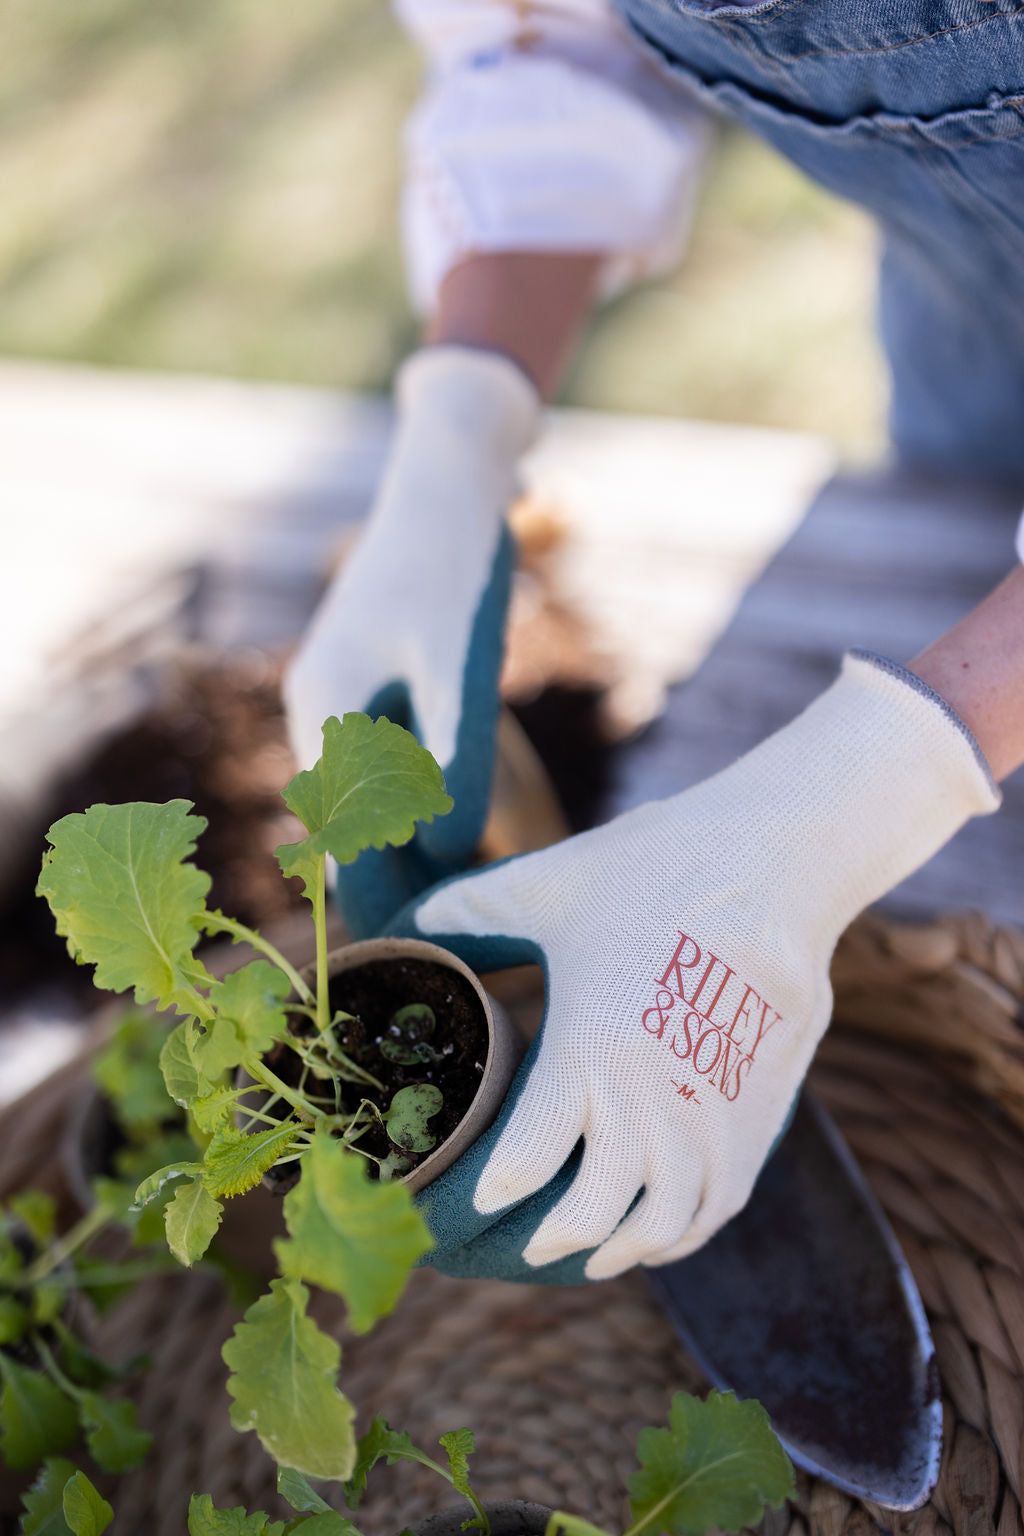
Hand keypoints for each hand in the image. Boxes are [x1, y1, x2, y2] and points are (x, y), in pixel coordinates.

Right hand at [284, 345, 539, 935]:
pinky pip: (383, 772)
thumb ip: (453, 761)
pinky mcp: (367, 687)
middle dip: (403, 892)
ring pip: (366, 807)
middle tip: (466, 956)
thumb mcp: (461, 667)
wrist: (448, 482)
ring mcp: (337, 700)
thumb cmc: (456, 569)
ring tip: (474, 907)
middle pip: (352, 835)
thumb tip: (446, 854)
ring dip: (412, 854)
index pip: (347, 847)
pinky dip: (416, 809)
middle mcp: (318, 717)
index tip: (436, 968)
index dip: (392, 910)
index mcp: (327, 716)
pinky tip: (461, 834)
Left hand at [398, 652, 998, 1280]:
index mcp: (589, 1053)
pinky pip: (716, 1206)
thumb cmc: (652, 869)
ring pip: (660, 1226)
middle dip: (549, 1239)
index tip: (465, 1200)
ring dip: (617, 1251)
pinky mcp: (758, 1115)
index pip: (524, 1166)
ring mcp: (713, 1118)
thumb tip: (396, 927)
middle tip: (521, 1242)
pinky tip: (656, 1234)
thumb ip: (462, 914)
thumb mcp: (543, 885)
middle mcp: (653, 1103)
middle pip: (592, 1215)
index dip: (490, 1193)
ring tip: (587, 1255)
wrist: (773, 862)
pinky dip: (680, 1235)